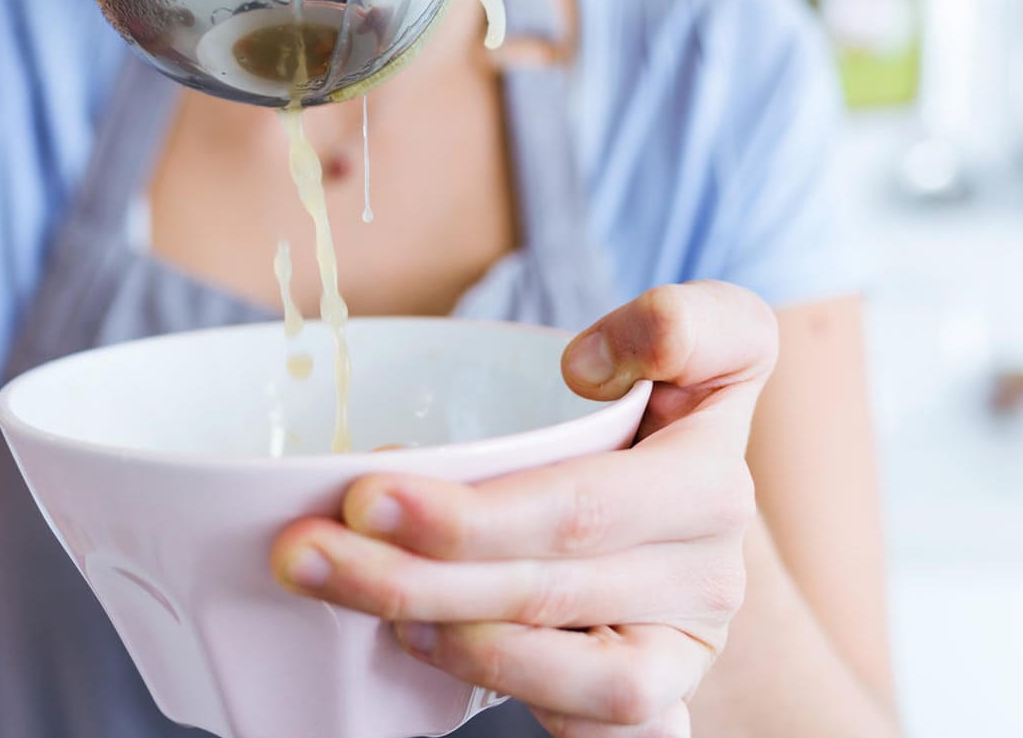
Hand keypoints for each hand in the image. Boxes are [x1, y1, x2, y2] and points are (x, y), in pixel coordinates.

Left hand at [271, 282, 775, 736]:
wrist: (683, 526)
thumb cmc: (658, 421)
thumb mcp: (695, 345)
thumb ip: (677, 324)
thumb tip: (587, 368)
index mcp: (713, 473)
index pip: (586, 503)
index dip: (478, 504)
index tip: (366, 486)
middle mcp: (712, 568)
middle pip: (556, 571)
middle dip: (420, 561)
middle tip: (309, 543)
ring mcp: (685, 650)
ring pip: (572, 664)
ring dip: (450, 631)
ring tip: (357, 592)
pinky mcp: (657, 708)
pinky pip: (592, 725)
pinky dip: (504, 687)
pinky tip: (421, 645)